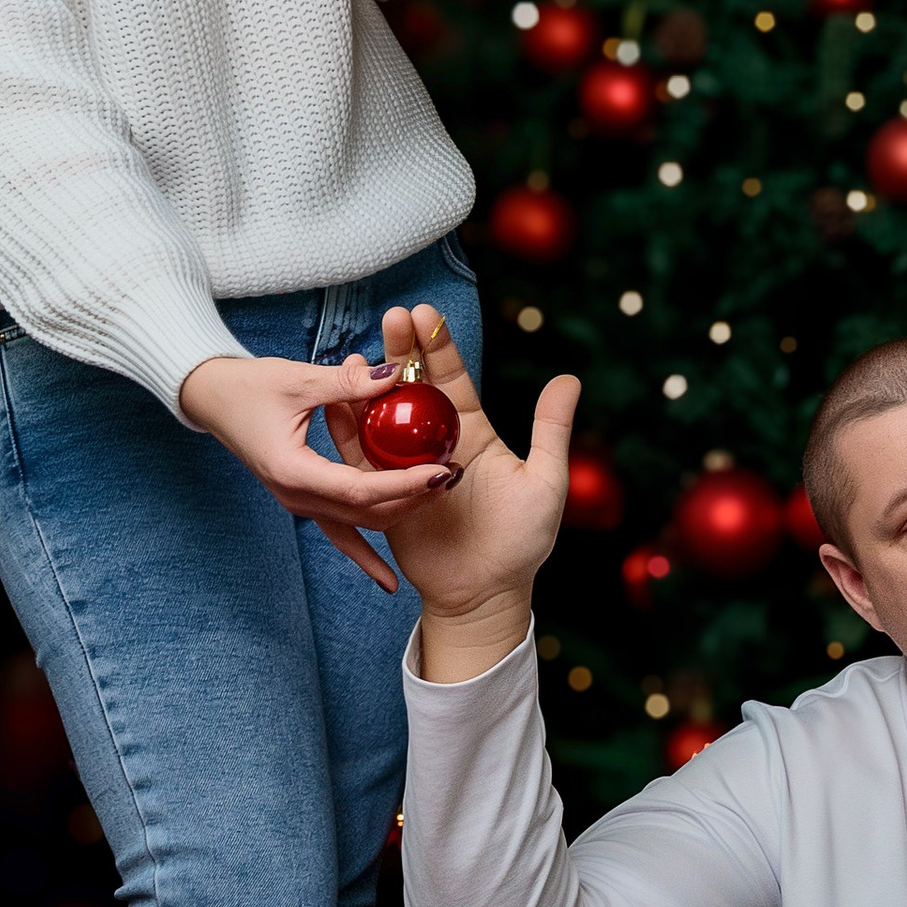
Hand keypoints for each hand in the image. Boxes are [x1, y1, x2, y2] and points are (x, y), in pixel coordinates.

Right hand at [177, 343, 461, 592]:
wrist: (213, 400)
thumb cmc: (248, 386)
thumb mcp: (298, 379)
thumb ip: (347, 383)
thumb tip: (395, 372)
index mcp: (294, 472)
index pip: (361, 489)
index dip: (404, 485)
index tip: (442, 472)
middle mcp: (298, 498)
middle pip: (367, 513)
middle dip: (414, 499)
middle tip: (456, 478)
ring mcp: (300, 504)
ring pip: (359, 525)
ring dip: (400, 514)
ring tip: (442, 495)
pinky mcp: (305, 501)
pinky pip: (341, 534)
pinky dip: (366, 556)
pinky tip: (391, 583)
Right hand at [321, 300, 583, 671]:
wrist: (485, 596)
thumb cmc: (522, 543)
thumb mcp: (545, 481)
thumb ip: (551, 429)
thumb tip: (570, 379)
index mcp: (473, 433)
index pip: (451, 379)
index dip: (437, 346)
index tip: (423, 311)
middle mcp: (434, 444)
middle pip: (412, 388)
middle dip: (401, 351)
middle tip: (391, 314)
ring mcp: (403, 467)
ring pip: (381, 416)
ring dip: (369, 385)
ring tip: (356, 352)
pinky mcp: (379, 494)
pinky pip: (359, 458)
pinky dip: (348, 429)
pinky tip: (336, 401)